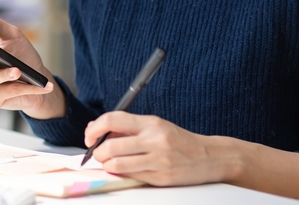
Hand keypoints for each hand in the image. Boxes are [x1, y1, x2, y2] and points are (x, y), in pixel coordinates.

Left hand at [84, 112, 233, 186]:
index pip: (113, 119)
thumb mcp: (156, 126)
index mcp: (151, 123)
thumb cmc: (178, 141)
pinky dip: (121, 174)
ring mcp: (158, 160)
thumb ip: (129, 127)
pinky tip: (125, 170)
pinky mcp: (161, 178)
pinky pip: (131, 176)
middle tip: (97, 154)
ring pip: (117, 164)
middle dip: (97, 152)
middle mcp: (154, 140)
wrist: (209, 157)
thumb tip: (98, 130)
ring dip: (107, 165)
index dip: (94, 128)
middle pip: (110, 146)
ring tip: (110, 163)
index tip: (89, 136)